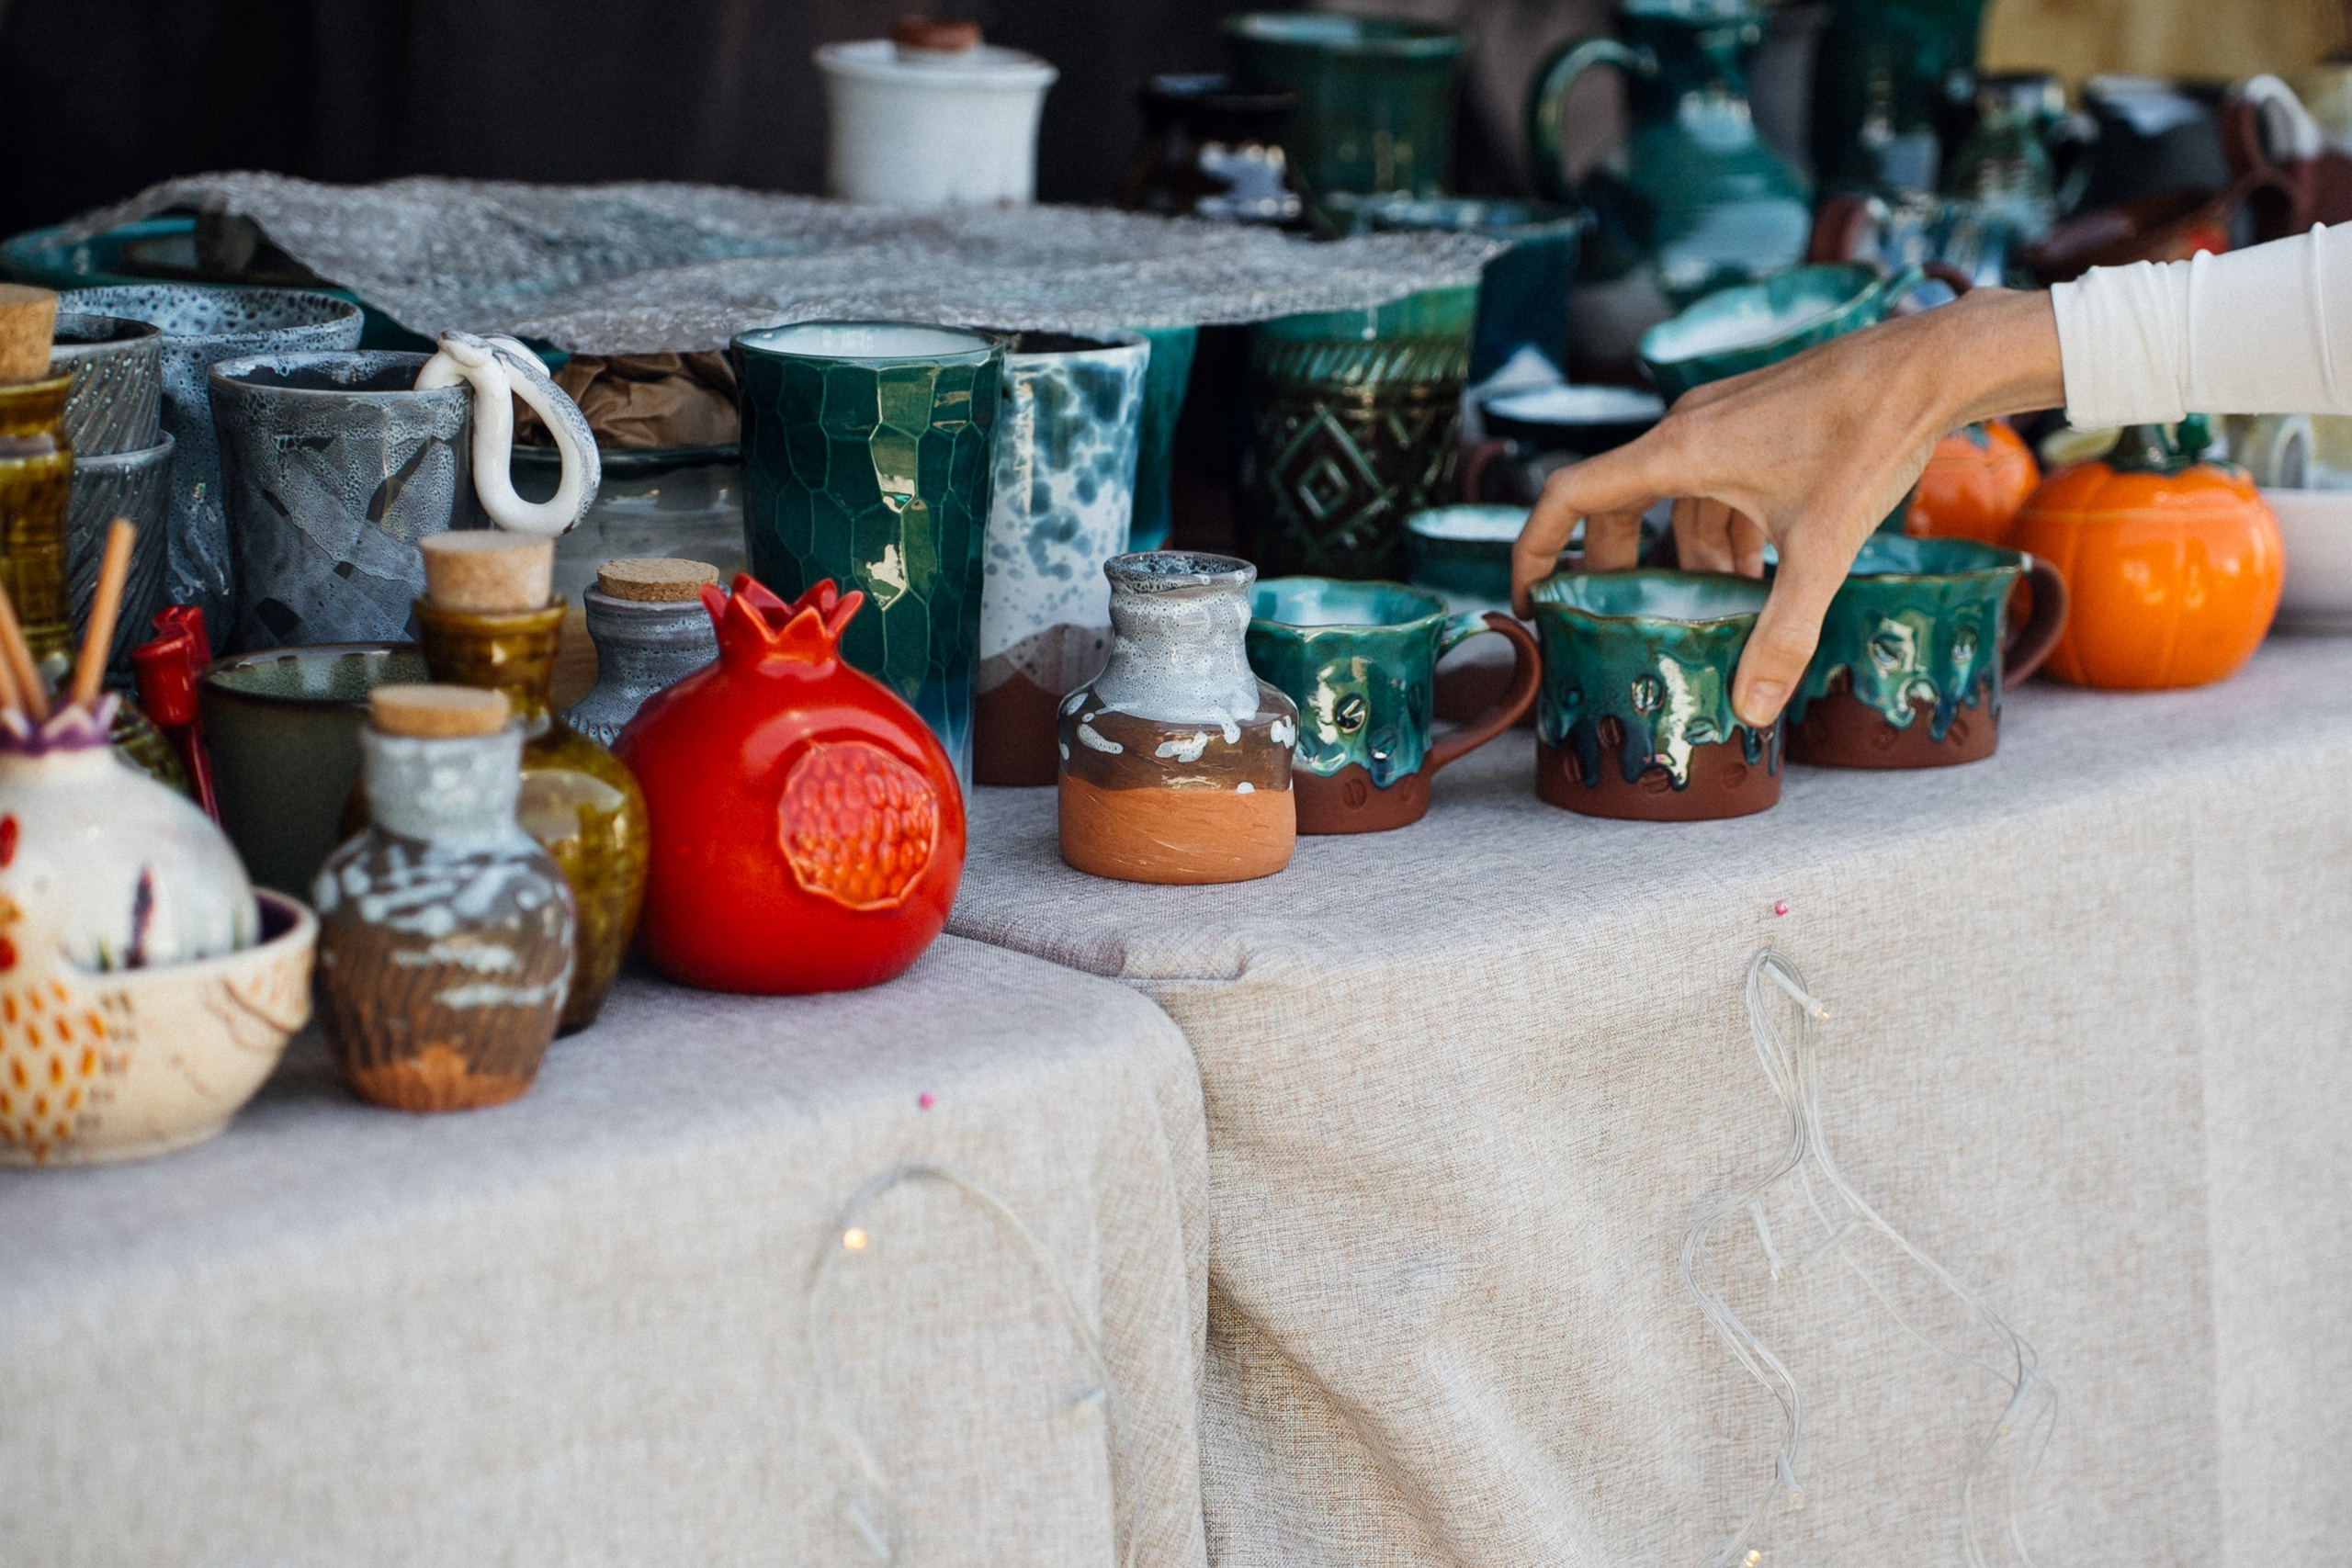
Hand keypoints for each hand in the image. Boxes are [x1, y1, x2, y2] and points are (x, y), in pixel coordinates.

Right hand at [1510, 289, 2062, 726]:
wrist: (1933, 362)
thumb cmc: (1872, 439)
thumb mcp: (1823, 550)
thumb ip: (1783, 633)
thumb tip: (1749, 710)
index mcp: (1678, 452)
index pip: (1569, 497)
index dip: (1535, 549)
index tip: (1531, 598)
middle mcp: (1686, 428)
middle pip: (1616, 504)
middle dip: (1618, 567)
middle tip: (1626, 618)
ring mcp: (1721, 417)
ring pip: (1673, 495)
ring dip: (1684, 550)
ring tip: (1719, 603)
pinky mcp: (1756, 416)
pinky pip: (1712, 478)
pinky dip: (1721, 525)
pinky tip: (1763, 562)